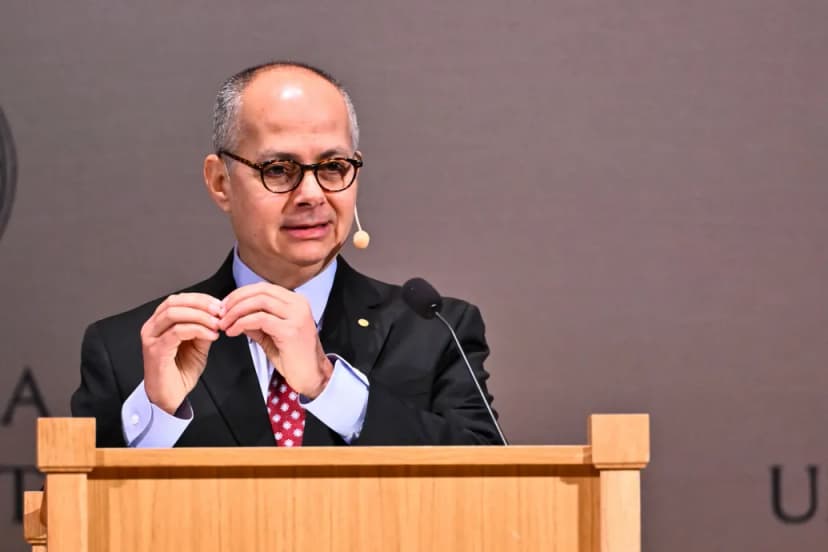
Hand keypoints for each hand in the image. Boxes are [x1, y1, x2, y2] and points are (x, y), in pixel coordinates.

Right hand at [141, 293, 221, 413]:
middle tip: (219, 311)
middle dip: (200, 304)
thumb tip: (215, 316)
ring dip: (200, 316)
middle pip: (174, 302)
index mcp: (159, 323)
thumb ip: (203, 329)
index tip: (218, 304)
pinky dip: (197, 330)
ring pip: (174, 314)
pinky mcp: (156, 351)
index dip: (199, 298)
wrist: (170, 397)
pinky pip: (177, 332)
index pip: (177, 299)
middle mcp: (152, 328)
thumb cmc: (180, 373)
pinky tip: (211, 335)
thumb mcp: (197, 346)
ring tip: (216, 324)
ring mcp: (152, 338)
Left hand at [219, 283, 332, 398]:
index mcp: (296, 302)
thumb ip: (256, 323)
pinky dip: (242, 323)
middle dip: (236, 300)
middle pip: (260, 291)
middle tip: (221, 313)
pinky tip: (233, 332)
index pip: (263, 288)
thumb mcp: (271, 335)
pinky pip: (260, 319)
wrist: (312, 376)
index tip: (225, 305)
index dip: (241, 293)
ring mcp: (296, 316)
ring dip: (236, 311)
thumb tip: (234, 315)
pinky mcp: (290, 330)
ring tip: (224, 323)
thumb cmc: (294, 358)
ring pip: (259, 301)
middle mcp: (298, 304)